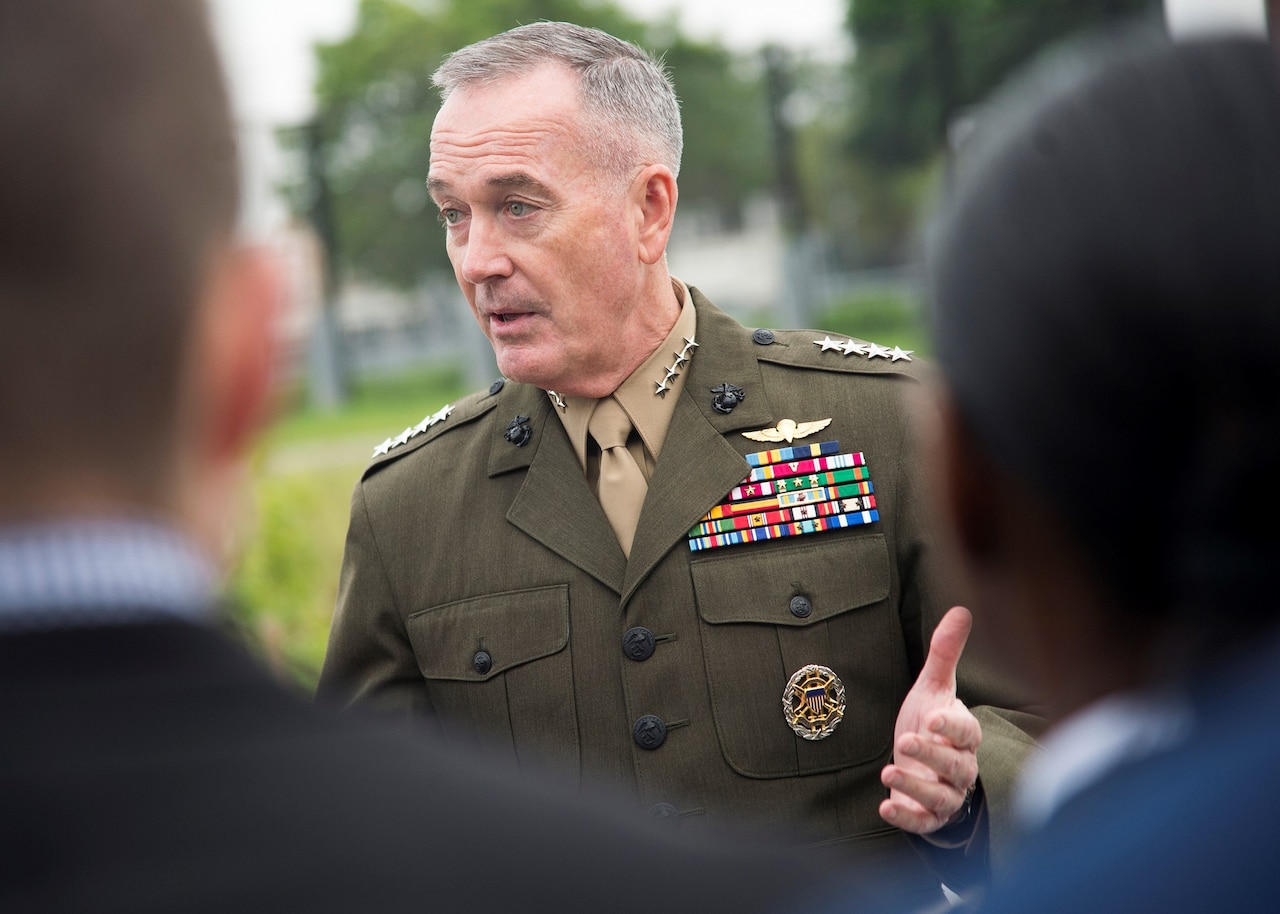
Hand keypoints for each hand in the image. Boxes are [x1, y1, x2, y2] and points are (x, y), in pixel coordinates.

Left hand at [879, 606, 981, 834]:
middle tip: (906, 740)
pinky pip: (922, 822)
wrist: (925, 768)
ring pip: (940, 796)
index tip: (931, 716)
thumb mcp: (933, 688)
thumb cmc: (930, 724)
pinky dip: (906, 818)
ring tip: (888, 772)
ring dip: (915, 786)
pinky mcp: (928, 817)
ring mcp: (946, 795)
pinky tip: (884, 808)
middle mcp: (961, 767)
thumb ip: (945, 654)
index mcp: (964, 735)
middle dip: (933, 755)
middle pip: (955, 765)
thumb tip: (961, 609)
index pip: (966, 730)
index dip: (951, 724)